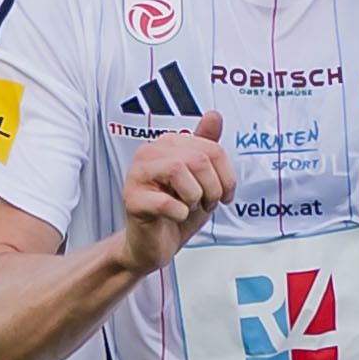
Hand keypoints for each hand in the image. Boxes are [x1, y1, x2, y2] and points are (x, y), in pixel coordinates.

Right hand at [120, 112, 235, 273]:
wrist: (152, 244)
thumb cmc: (176, 210)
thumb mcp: (200, 178)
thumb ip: (207, 146)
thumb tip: (214, 115)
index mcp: (168, 144)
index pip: (211, 149)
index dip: (226, 176)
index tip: (225, 194)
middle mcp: (149, 153)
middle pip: (198, 159)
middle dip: (212, 188)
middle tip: (206, 203)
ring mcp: (137, 175)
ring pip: (178, 170)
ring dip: (195, 197)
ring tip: (190, 207)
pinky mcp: (132, 199)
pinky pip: (165, 202)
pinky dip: (180, 213)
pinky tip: (175, 216)